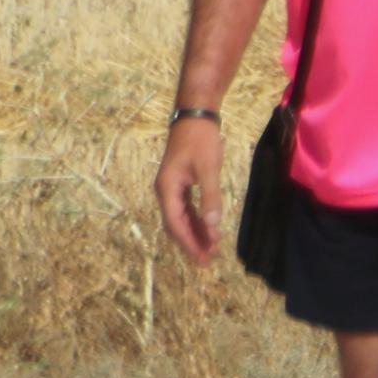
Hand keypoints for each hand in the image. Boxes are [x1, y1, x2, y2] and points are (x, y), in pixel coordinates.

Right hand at [155, 117, 224, 267]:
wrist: (195, 116)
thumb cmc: (201, 140)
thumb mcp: (209, 168)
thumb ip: (210, 197)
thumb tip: (213, 225)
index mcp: (167, 189)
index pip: (175, 223)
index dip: (188, 242)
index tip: (202, 257)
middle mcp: (165, 191)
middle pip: (175, 225)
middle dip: (191, 242)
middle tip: (207, 261)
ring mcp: (171, 187)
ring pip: (181, 218)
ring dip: (195, 233)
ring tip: (210, 249)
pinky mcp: (179, 183)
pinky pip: (186, 208)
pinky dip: (196, 220)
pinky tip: (208, 229)